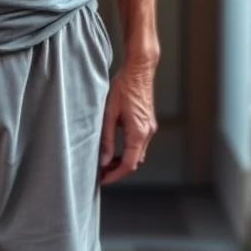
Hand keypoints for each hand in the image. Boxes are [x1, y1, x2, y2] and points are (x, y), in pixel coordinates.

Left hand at [99, 62, 157, 184]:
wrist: (139, 70)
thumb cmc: (124, 87)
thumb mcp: (109, 113)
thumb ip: (107, 139)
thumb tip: (104, 160)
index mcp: (138, 133)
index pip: (129, 164)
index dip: (115, 175)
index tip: (103, 180)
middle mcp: (147, 133)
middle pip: (135, 162)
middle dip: (119, 170)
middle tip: (101, 172)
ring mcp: (150, 128)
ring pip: (138, 154)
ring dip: (124, 161)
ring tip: (106, 162)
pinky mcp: (148, 122)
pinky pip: (140, 144)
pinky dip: (129, 151)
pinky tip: (117, 148)